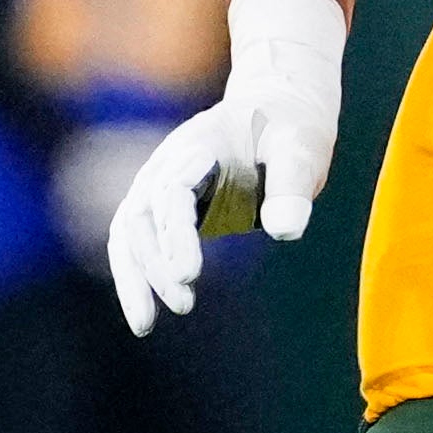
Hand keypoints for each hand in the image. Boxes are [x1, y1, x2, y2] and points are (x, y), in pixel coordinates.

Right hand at [108, 0, 348, 334]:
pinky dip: (138, 274)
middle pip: (141, 217)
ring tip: (146, 324)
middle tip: (182, 304)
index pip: (173, 194)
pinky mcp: (166, 205)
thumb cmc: (291, 130)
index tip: (187, 275)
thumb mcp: (302, 150)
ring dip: (135, 277)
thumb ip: (293, 185)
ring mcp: (161, 184)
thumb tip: (285, 231)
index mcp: (198, 146)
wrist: (277, 108)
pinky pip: (139, 241)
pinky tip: (148, 311)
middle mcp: (168, 164)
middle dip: (152, 265)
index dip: (175, 236)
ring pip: (130, 233)